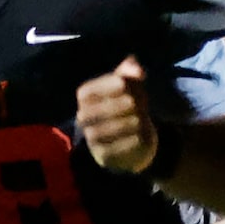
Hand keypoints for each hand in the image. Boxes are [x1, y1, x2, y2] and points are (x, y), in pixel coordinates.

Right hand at [76, 59, 158, 173]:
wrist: (139, 139)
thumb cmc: (131, 107)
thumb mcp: (132, 87)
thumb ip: (132, 73)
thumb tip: (135, 66)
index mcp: (87, 101)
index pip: (86, 92)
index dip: (103, 86)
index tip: (124, 83)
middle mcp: (84, 120)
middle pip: (90, 112)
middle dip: (113, 106)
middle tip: (134, 102)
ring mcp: (92, 140)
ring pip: (100, 132)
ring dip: (121, 124)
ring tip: (139, 120)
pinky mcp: (103, 157)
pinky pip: (110, 151)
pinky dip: (126, 142)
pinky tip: (140, 136)